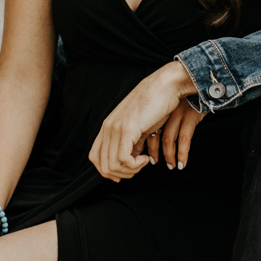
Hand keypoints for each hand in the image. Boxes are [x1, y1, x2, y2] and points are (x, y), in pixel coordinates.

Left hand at [90, 61, 195, 181]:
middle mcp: (108, 128)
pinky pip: (124, 159)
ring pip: (113, 165)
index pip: (95, 157)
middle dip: (121, 174)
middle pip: (103, 165)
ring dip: (130, 170)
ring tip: (143, 162)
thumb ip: (133, 143)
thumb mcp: (139, 127)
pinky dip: (135, 165)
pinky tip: (146, 158)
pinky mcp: (127, 129)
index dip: (108, 171)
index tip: (126, 172)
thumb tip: (133, 159)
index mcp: (108, 126)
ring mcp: (116, 128)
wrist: (165, 86)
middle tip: (137, 168)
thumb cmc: (155, 104)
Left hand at [147, 98, 202, 169]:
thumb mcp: (174, 100)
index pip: (145, 128)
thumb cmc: (191, 91)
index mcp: (159, 105)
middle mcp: (166, 108)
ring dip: (169, 156)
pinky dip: (182, 153)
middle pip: (154, 134)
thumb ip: (165, 113)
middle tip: (153, 163)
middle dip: (152, 152)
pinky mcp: (190, 115)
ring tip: (171, 166)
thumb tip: (158, 132)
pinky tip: (182, 163)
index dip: (144, 144)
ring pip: (168, 138)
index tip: (145, 156)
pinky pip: (184, 138)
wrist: (204, 78)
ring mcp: (177, 112)